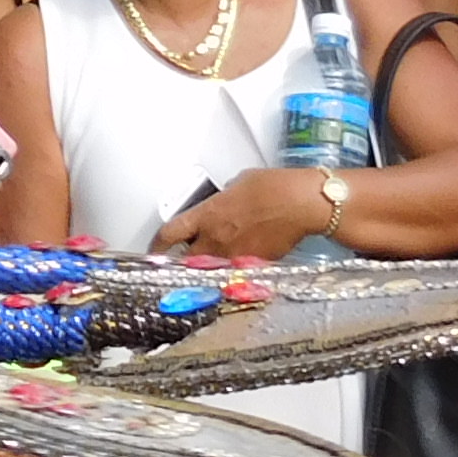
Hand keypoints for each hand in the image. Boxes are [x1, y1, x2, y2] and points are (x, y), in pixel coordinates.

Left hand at [157, 168, 336, 260]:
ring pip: (211, 269)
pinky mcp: (254, 265)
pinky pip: (236, 271)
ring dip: (209, 267)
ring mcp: (234, 255)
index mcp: (205, 216)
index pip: (169, 235)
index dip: (157, 246)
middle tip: (186, 257)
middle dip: (183, 260)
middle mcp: (215, 239)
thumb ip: (220, 202)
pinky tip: (240, 260)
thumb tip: (220, 207)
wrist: (302, 204)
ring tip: (215, 261)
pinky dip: (234, 268)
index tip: (154, 250)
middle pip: (186, 259)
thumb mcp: (236, 185)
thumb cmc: (273, 188)